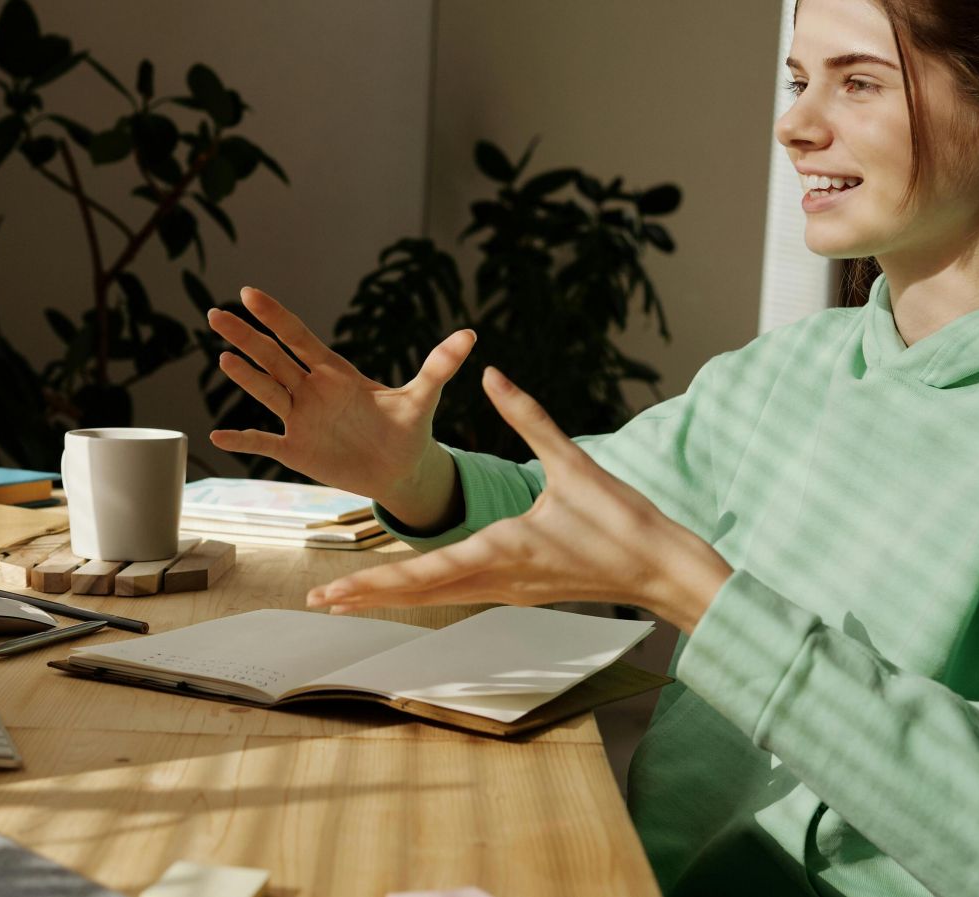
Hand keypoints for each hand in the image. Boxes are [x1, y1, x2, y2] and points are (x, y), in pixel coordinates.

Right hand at [206, 287, 474, 514]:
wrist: (401, 469)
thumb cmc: (409, 429)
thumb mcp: (423, 398)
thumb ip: (439, 366)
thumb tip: (470, 334)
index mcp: (336, 372)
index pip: (298, 337)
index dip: (275, 316)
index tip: (249, 293)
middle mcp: (311, 391)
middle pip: (272, 358)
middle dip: (246, 337)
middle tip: (215, 314)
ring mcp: (301, 420)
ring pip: (265, 393)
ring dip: (244, 377)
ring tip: (223, 357)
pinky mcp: (297, 450)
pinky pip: (264, 443)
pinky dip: (243, 440)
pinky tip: (217, 435)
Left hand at [303, 366, 733, 632]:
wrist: (661, 572)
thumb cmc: (623, 522)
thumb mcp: (574, 463)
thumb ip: (529, 417)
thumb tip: (494, 374)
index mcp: (501, 550)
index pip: (425, 571)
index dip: (376, 580)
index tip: (335, 589)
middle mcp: (495, 579)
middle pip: (418, 594)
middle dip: (367, 596)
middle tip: (317, 602)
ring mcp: (506, 591)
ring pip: (436, 598)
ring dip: (391, 598)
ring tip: (347, 599)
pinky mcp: (517, 591)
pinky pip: (458, 595)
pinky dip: (424, 593)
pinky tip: (407, 590)